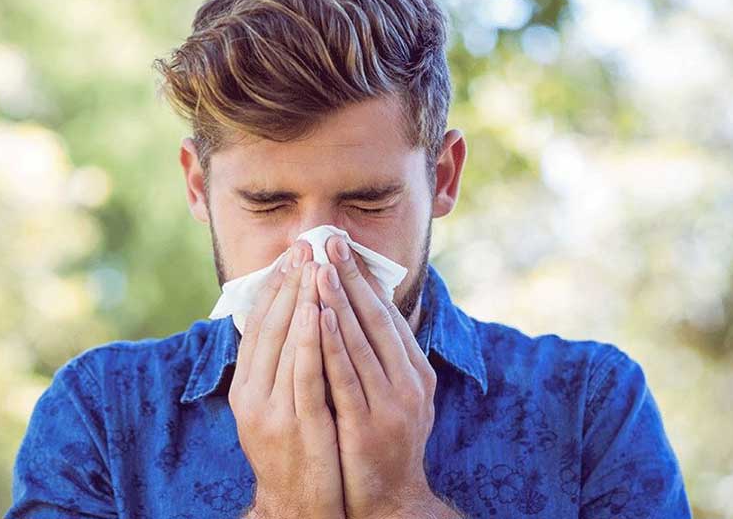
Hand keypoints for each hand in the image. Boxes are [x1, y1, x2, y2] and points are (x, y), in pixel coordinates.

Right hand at [230, 240, 344, 518]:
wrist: (298, 510)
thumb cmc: (294, 454)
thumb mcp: (276, 409)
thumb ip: (279, 370)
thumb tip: (291, 325)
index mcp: (245, 388)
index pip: (258, 326)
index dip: (276, 287)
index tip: (292, 254)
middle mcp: (251, 395)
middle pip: (269, 327)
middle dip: (289, 282)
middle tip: (304, 245)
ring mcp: (272, 411)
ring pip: (285, 343)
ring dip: (300, 299)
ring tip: (314, 264)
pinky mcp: (297, 425)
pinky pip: (304, 373)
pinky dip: (309, 339)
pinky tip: (319, 311)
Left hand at [314, 235, 445, 518]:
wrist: (390, 500)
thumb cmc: (381, 442)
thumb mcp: (390, 395)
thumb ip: (379, 357)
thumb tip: (355, 312)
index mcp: (415, 370)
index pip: (386, 313)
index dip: (362, 277)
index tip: (341, 246)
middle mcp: (409, 381)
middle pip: (376, 318)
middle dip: (350, 276)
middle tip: (329, 240)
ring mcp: (392, 403)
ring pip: (361, 341)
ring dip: (338, 301)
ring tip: (319, 267)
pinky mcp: (370, 423)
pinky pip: (346, 375)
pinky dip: (332, 343)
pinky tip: (317, 317)